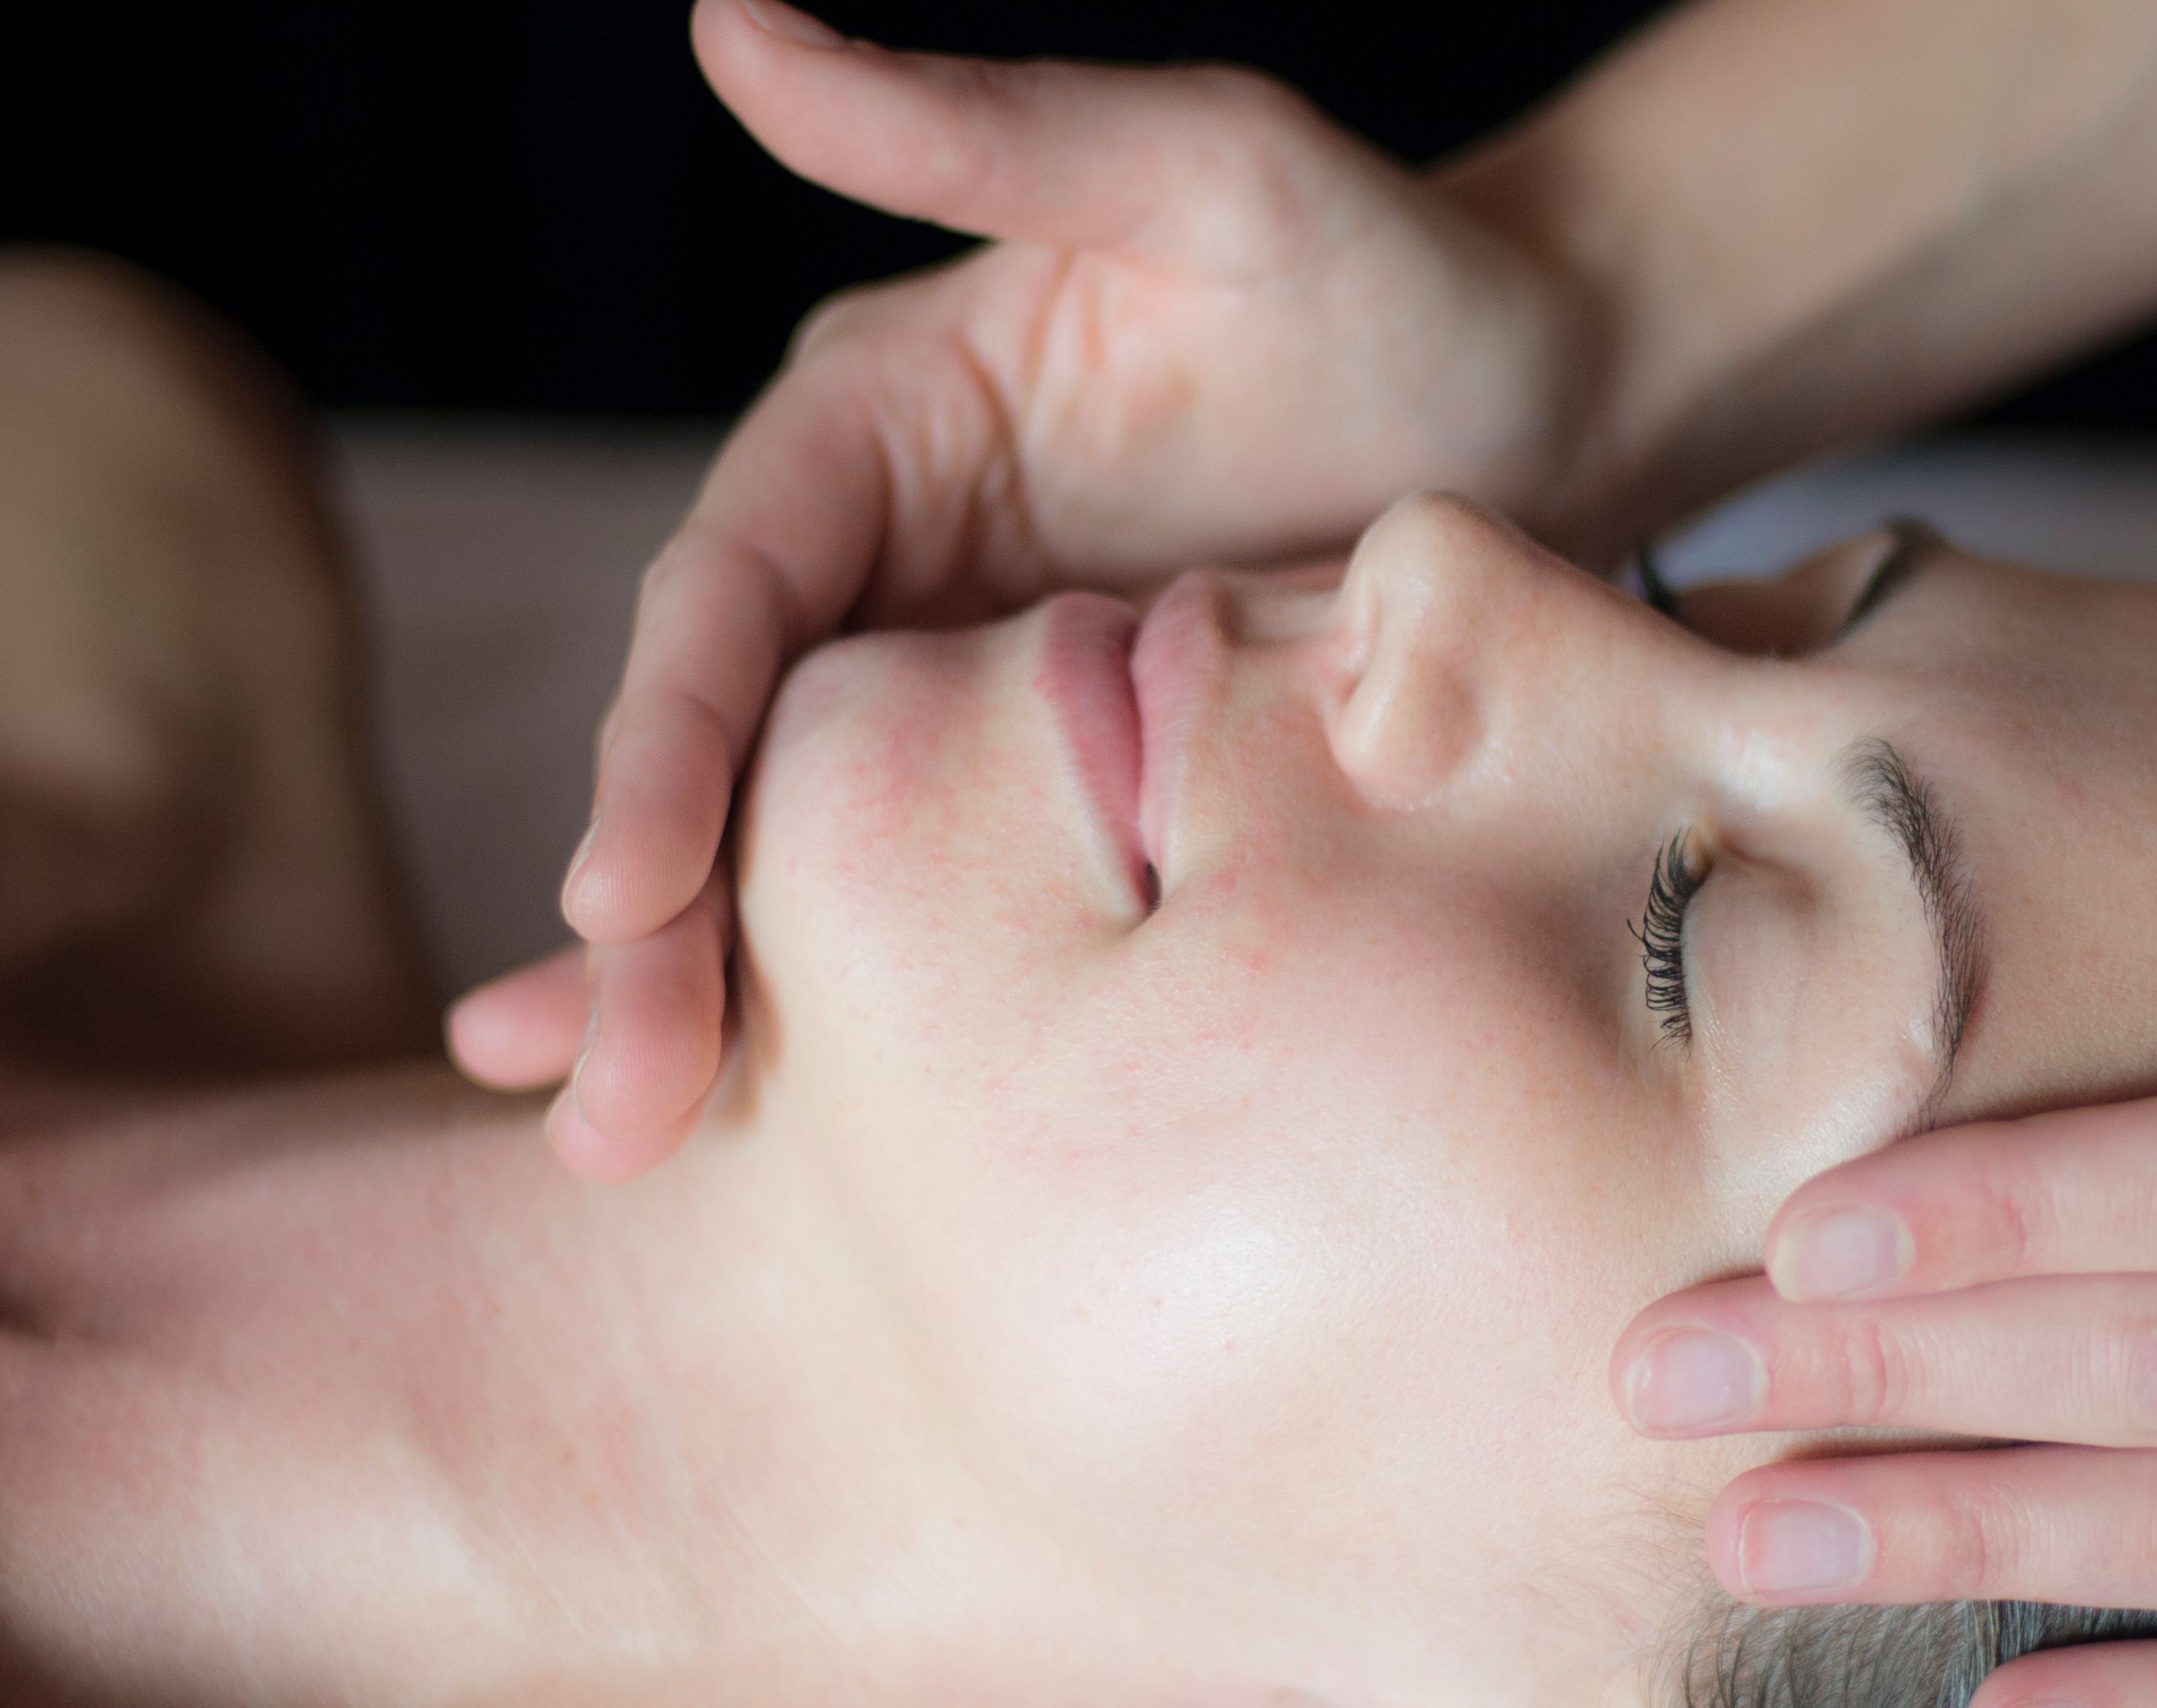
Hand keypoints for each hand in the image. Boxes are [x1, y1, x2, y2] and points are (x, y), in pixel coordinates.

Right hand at [446, 0, 1603, 1176]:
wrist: (1558, 412)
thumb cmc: (1397, 272)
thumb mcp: (1209, 172)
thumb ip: (975, 126)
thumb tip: (729, 22)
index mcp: (876, 424)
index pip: (727, 595)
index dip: (662, 746)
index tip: (618, 890)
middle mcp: (874, 562)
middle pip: (718, 755)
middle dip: (641, 923)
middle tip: (598, 1101)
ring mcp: (944, 688)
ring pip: (783, 851)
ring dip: (689, 994)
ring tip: (613, 1145)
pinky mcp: (1035, 791)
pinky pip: (902, 903)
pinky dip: (803, 1007)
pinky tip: (714, 1133)